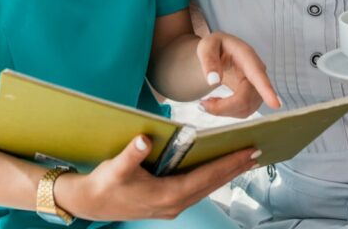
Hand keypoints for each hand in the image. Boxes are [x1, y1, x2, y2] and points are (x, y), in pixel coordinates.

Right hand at [56, 135, 258, 221]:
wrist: (91, 203)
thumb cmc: (105, 184)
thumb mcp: (116, 168)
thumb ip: (131, 155)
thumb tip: (144, 141)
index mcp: (167, 195)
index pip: (206, 177)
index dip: (228, 164)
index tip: (247, 153)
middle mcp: (175, 203)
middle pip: (212, 184)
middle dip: (234, 168)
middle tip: (256, 152)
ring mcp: (172, 205)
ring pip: (207, 188)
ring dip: (225, 174)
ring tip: (244, 159)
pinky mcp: (168, 203)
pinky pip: (198, 189)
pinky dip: (212, 177)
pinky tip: (218, 169)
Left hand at [196, 32, 281, 117]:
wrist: (221, 52)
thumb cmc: (214, 47)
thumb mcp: (206, 46)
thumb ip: (208, 60)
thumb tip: (214, 81)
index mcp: (246, 55)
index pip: (257, 74)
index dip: (266, 90)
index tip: (276, 104)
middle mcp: (257, 71)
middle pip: (247, 98)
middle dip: (224, 107)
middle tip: (202, 105)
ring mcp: (258, 85)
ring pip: (246, 109)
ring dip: (224, 111)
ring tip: (207, 102)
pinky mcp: (254, 96)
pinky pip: (244, 111)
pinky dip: (227, 112)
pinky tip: (217, 103)